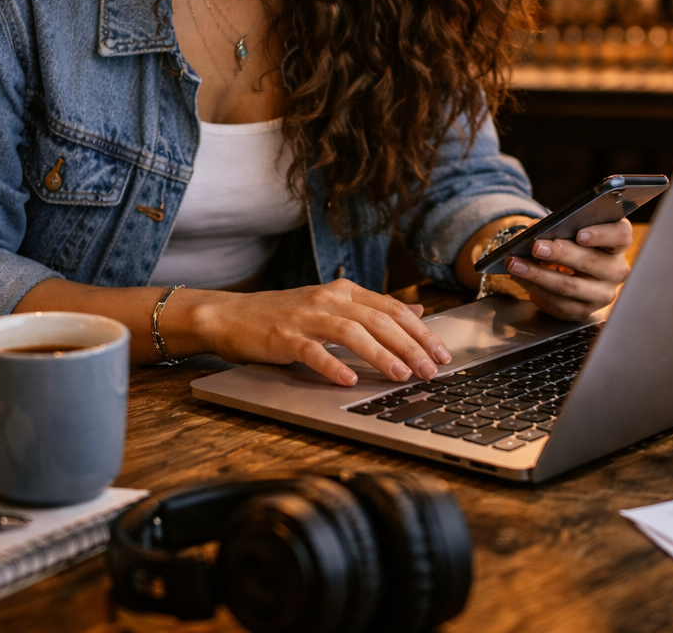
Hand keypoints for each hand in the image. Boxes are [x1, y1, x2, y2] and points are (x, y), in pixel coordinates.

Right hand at [194, 280, 452, 386]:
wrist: (230, 316)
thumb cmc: (283, 316)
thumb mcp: (332, 306)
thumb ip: (372, 309)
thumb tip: (416, 311)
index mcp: (344, 291)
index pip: (392, 309)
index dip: (421, 331)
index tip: (442, 354)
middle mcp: (328, 299)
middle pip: (378, 320)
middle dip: (410, 346)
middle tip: (431, 370)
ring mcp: (305, 317)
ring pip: (351, 332)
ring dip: (380, 354)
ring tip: (401, 375)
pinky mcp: (282, 336)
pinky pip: (311, 351)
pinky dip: (331, 365)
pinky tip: (348, 380)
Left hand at [500, 218, 631, 320]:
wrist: (574, 271)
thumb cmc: (573, 243)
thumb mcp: (571, 229)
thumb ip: (559, 226)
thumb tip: (534, 230)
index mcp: (618, 242)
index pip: (620, 236)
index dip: (601, 235)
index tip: (579, 234)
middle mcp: (616, 269)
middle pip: (591, 261)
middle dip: (560, 254)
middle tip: (536, 247)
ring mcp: (603, 293)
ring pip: (571, 286)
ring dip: (539, 274)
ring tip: (516, 264)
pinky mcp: (586, 310)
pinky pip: (559, 303)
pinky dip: (536, 289)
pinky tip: (521, 278)